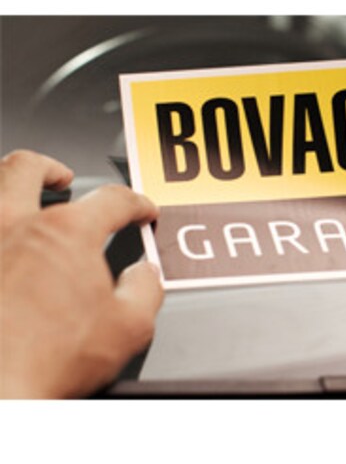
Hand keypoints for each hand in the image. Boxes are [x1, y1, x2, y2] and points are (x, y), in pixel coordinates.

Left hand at [0, 150, 162, 397]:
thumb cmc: (45, 361)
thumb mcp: (129, 328)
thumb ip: (147, 288)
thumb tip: (146, 274)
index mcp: (65, 233)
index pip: (112, 200)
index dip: (135, 203)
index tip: (141, 211)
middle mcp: (13, 226)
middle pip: (28, 168)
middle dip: (52, 168)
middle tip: (64, 177)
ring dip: (8, 183)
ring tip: (19, 192)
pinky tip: (0, 245)